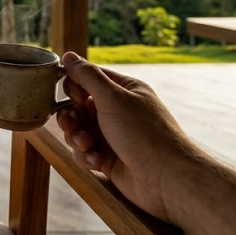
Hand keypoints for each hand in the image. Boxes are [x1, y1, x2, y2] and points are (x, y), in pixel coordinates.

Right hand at [56, 52, 200, 223]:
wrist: (167, 179)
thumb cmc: (144, 134)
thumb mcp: (113, 98)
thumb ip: (87, 76)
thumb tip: (68, 55)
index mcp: (123, 90)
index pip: (88, 79)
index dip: (75, 88)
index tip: (75, 98)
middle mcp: (118, 111)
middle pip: (78, 107)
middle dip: (71, 117)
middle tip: (72, 125)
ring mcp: (113, 136)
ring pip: (78, 130)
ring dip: (76, 138)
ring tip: (86, 145)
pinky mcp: (108, 158)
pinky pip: (84, 152)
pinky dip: (85, 156)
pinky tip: (96, 161)